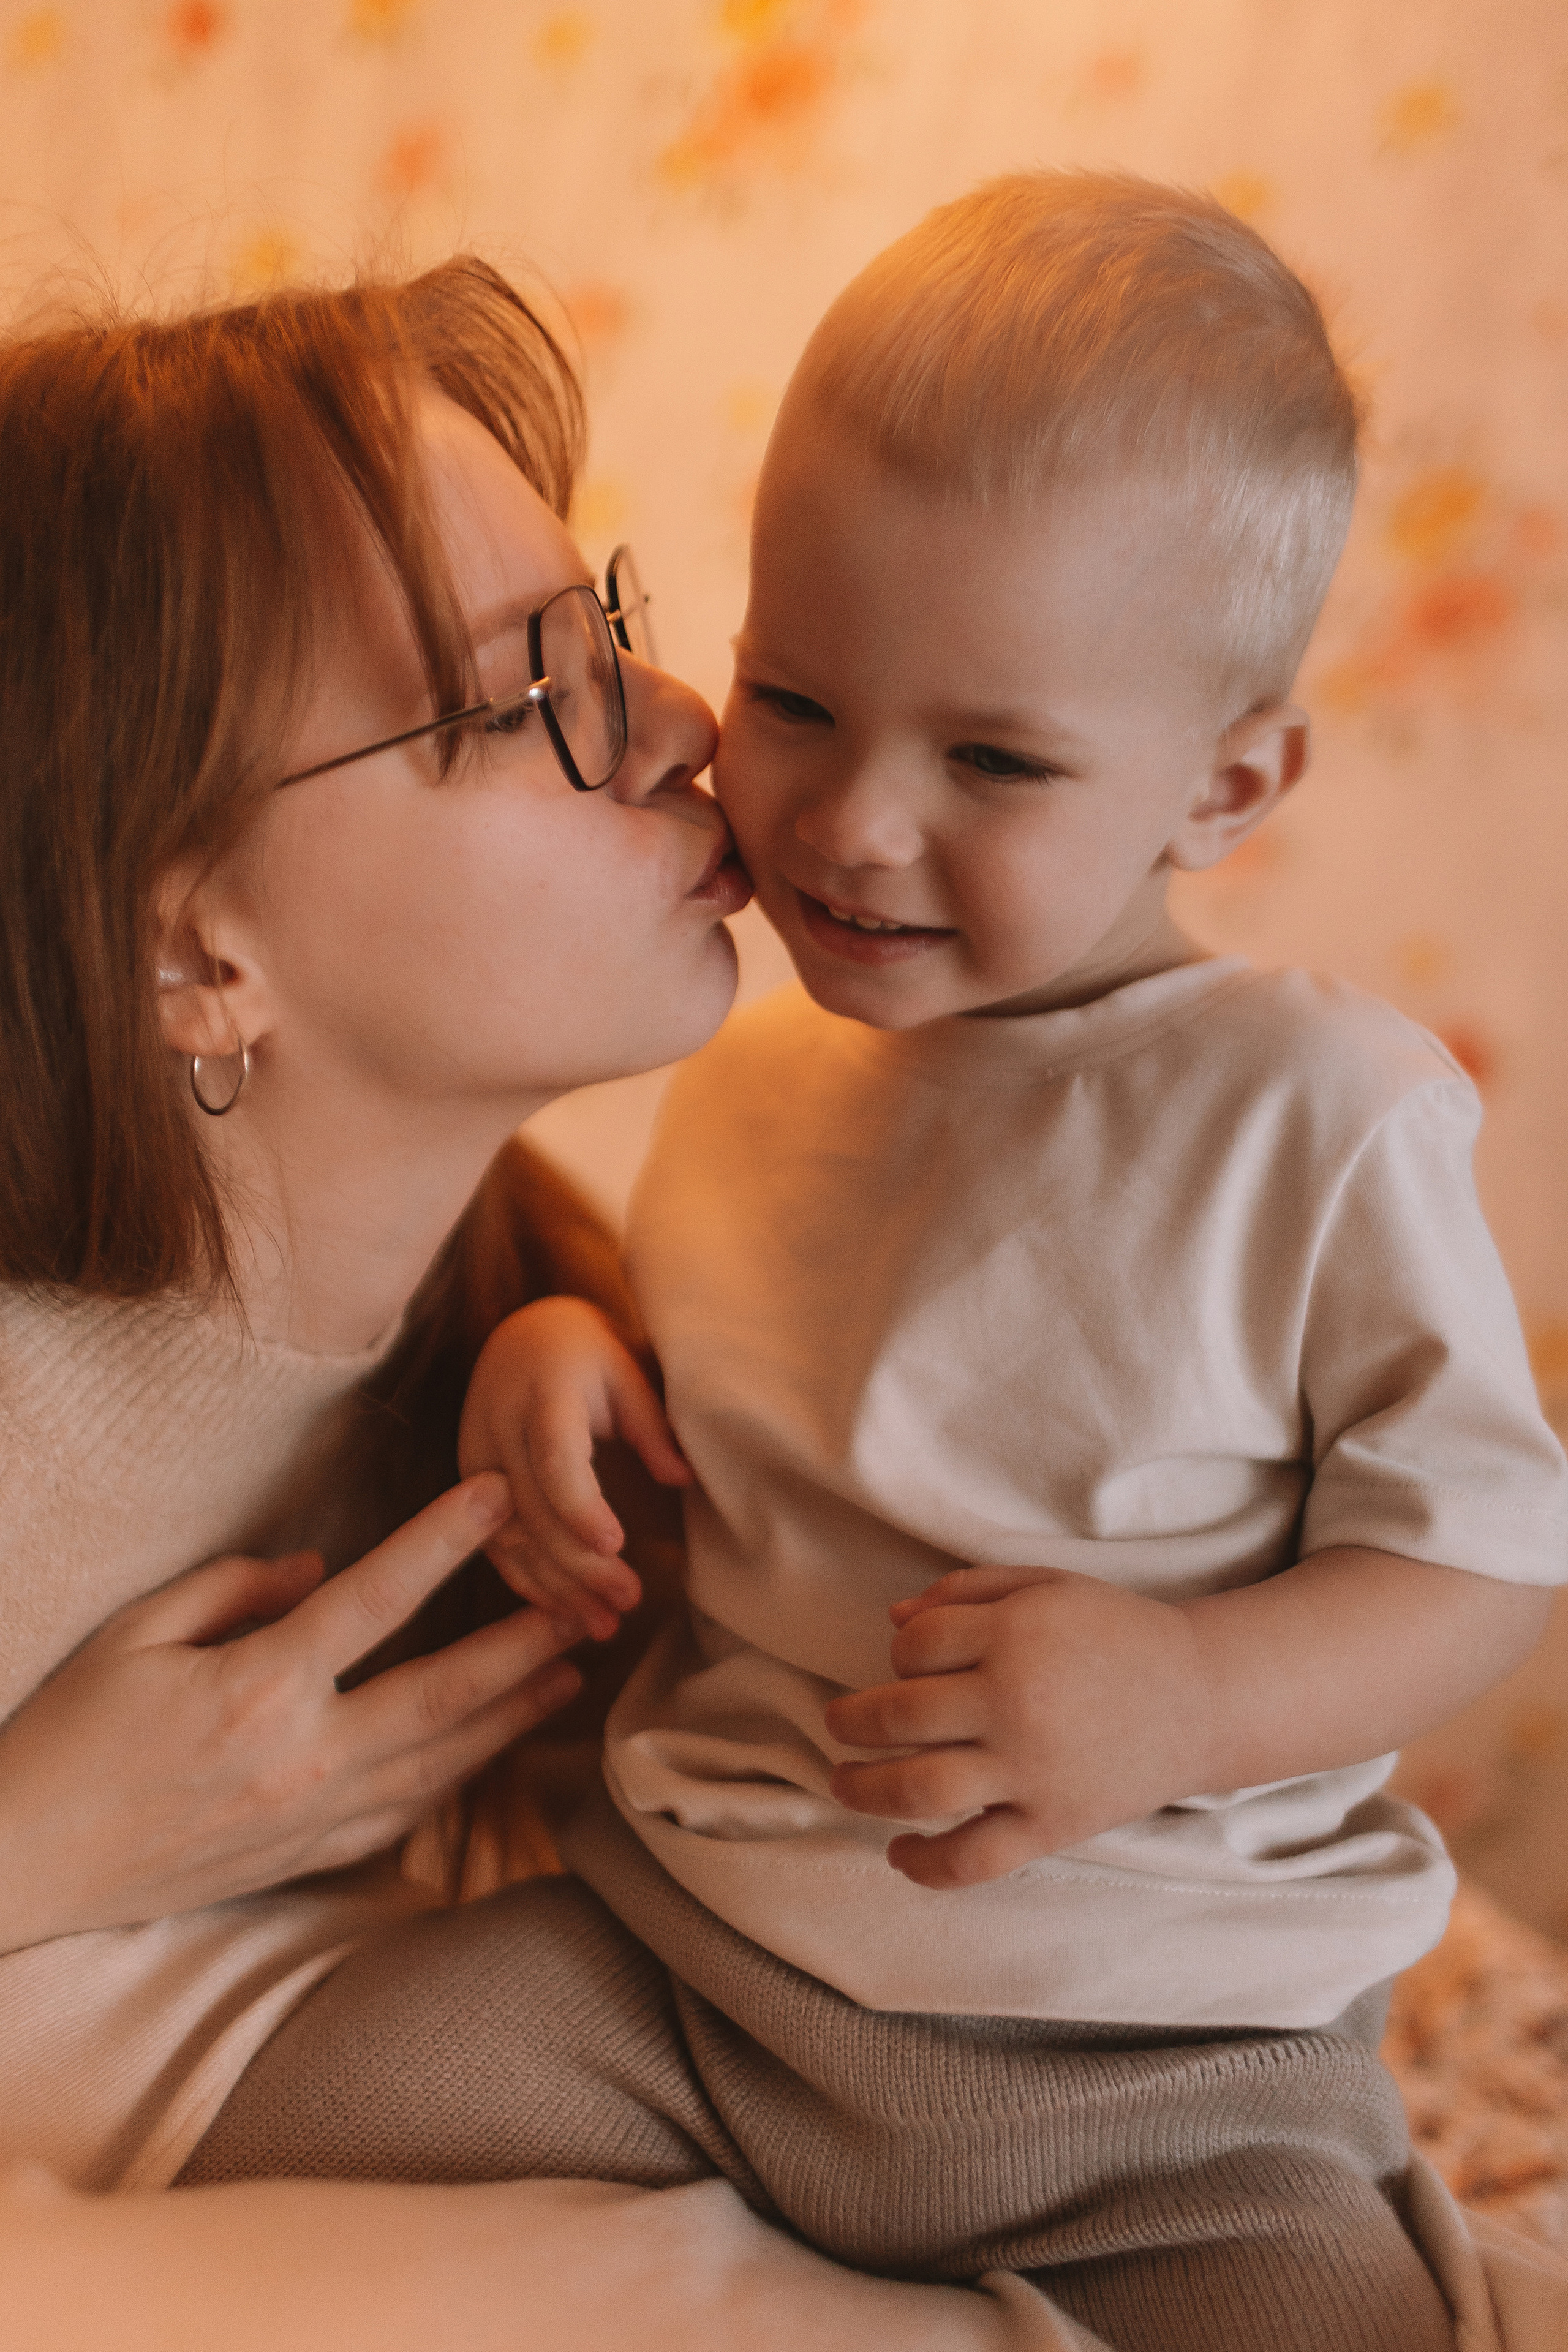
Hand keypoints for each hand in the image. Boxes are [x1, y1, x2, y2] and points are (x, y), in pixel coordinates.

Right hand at [0, 1474, 579, 1952]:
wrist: (24, 1864)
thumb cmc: (68, 1735)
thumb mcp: (134, 1633)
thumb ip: (233, 1588)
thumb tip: (317, 1568)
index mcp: (256, 1688)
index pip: (375, 1598)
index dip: (443, 1539)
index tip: (498, 1494)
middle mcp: (300, 1758)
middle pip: (443, 1692)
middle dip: (525, 1642)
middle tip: (592, 1602)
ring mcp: (310, 1819)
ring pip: (444, 1762)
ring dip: (516, 1715)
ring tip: (573, 1670)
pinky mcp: (306, 1859)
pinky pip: (407, 1814)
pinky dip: (460, 1775)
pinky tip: (494, 1746)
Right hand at [458, 1298, 690, 1641]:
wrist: (523, 1336)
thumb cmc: (588, 1354)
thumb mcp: (627, 1372)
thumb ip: (652, 1425)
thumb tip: (684, 1479)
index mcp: (543, 1394)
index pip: (556, 1459)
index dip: (582, 1507)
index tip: (616, 1546)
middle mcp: (498, 1429)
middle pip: (534, 1510)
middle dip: (580, 1565)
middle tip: (630, 1600)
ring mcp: (476, 1460)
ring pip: (509, 1537)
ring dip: (556, 1588)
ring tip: (604, 1625)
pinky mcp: (468, 1486)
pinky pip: (493, 1543)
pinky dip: (528, 1581)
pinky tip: (564, 1612)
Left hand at [823, 1565, 1209, 1890]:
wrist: (1202, 1698)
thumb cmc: (1117, 1633)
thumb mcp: (1047, 1587)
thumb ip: (968, 1591)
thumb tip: (893, 1617)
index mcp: (1015, 1634)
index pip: (915, 1645)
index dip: (899, 1653)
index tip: (907, 1665)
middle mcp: (1016, 1702)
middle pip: (900, 1715)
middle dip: (853, 1721)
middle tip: (838, 1724)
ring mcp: (1033, 1770)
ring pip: (920, 1788)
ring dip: (864, 1789)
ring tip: (843, 1782)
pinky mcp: (1052, 1824)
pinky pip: (974, 1858)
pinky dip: (926, 1865)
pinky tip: (899, 1854)